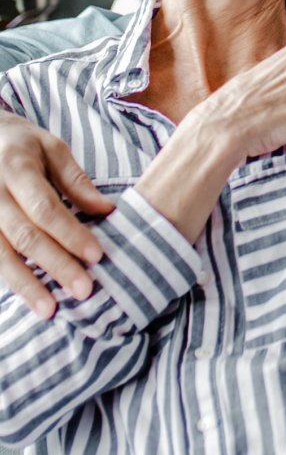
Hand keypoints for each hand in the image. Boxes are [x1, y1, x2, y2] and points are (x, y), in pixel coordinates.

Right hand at [0, 113, 114, 317]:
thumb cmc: (18, 144)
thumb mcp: (50, 147)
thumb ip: (76, 180)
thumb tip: (106, 210)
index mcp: (15, 168)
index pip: (45, 208)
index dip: (70, 233)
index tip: (96, 256)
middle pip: (24, 235)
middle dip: (54, 265)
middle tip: (83, 290)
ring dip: (25, 284)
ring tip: (49, 310)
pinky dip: (7, 279)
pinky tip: (25, 298)